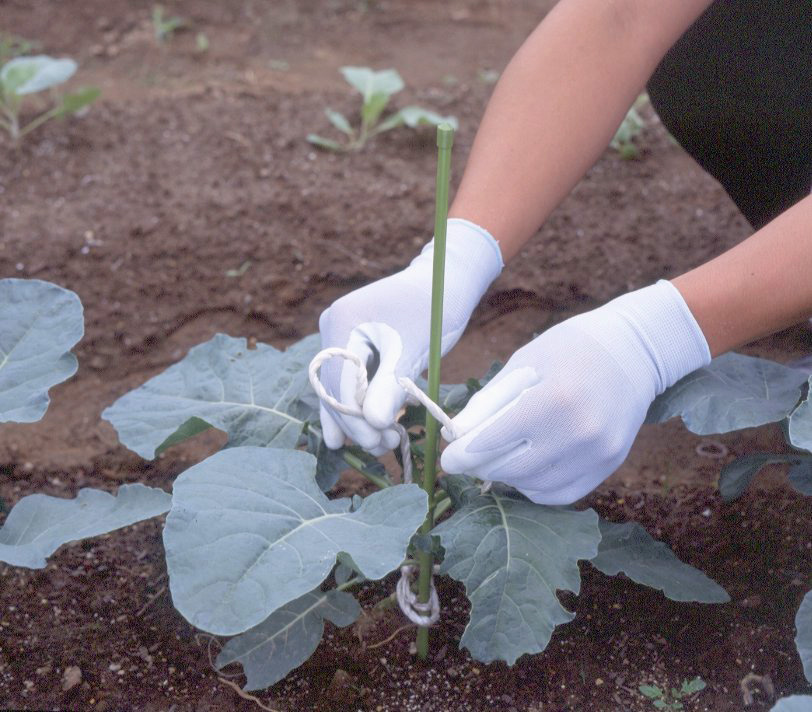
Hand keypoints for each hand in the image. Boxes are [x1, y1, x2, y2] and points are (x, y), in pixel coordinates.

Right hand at [318, 219, 502, 454]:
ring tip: (382, 444)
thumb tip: (373, 424)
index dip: (354, 418)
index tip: (376, 441)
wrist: (444, 281)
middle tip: (383, 447)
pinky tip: (366, 433)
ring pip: (341, 388)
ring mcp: (339, 336)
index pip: (339, 381)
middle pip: (335, 387)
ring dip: (360, 419)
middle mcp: (332, 327)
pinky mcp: (352, 346)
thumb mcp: (415, 350)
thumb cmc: (434, 309)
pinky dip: (363, 405)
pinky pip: (351, 381)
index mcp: (342, 321)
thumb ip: (391, 387)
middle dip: (358, 421)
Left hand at [440, 280, 710, 502]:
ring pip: (535, 486)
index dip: (465, 453)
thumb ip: (490, 401)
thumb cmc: (569, 350)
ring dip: (507, 478)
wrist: (632, 352)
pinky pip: (562, 494)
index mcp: (556, 398)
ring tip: (494, 460)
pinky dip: (535, 488)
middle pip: (513, 468)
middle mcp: (581, 431)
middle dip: (480, 467)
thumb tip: (455, 434)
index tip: (447, 458)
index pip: (497, 439)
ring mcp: (599, 452)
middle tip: (463, 462)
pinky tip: (524, 470)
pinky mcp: (610, 464)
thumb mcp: (524, 363)